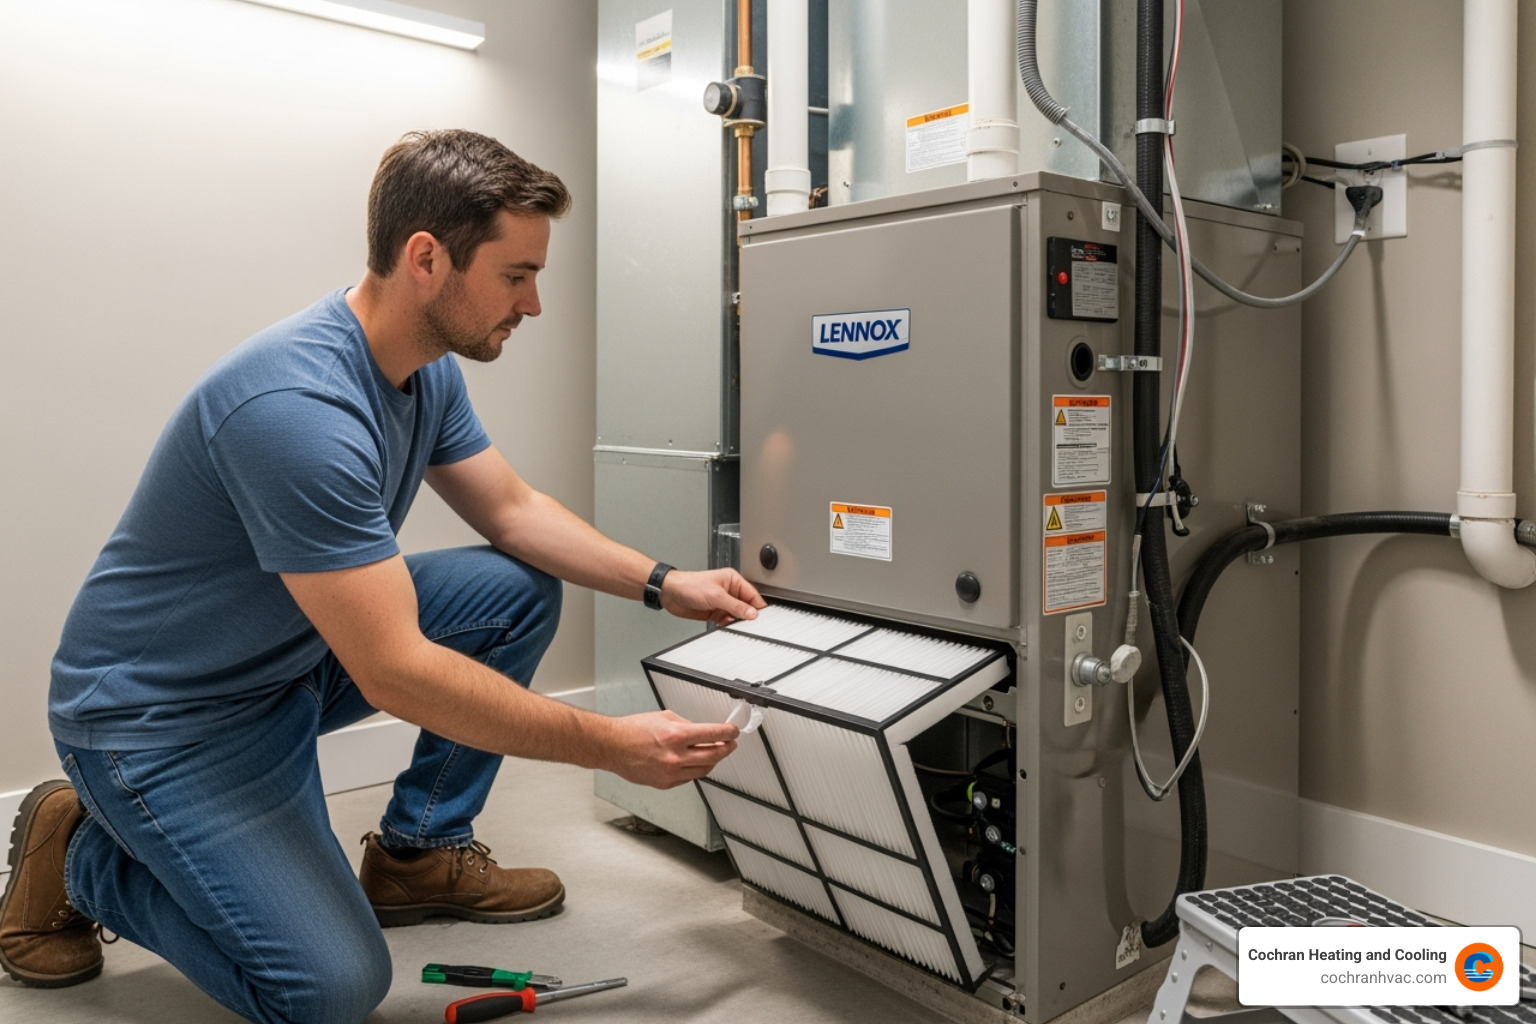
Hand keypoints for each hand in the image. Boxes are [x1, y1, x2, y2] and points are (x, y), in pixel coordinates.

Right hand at [604, 710, 739, 789]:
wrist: (613, 746)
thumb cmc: (633, 730)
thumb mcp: (664, 717)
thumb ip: (686, 724)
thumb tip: (703, 731)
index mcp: (676, 736)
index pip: (713, 734)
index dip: (728, 732)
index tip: (733, 731)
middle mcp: (675, 756)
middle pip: (714, 755)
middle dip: (727, 748)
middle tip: (730, 743)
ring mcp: (671, 773)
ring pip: (704, 770)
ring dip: (713, 760)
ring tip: (715, 752)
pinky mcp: (666, 783)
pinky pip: (689, 778)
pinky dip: (696, 769)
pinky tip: (695, 762)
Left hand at [659, 568, 765, 624]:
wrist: (670, 593)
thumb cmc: (689, 585)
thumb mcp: (716, 595)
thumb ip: (735, 605)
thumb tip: (751, 613)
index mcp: (733, 580)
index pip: (752, 594)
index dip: (758, 607)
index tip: (761, 618)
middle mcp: (729, 591)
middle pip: (746, 606)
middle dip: (748, 615)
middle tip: (750, 625)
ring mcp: (722, 602)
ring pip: (737, 615)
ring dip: (738, 621)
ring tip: (736, 625)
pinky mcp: (715, 612)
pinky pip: (727, 621)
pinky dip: (729, 625)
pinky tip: (726, 626)